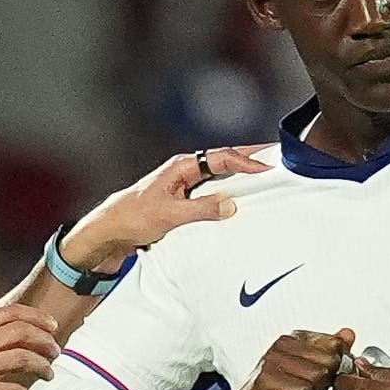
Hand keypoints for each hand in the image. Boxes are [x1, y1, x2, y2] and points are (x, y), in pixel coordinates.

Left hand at [61, 146, 272, 270]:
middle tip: (277, 159)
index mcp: (181, 166)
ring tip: (266, 178)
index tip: (268, 168)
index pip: (221, 158)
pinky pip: (213, 193)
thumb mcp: (171, 215)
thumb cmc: (133, 217)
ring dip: (241, 177)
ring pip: (219, 177)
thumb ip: (202, 210)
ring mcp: (185, 185)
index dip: (246, 161)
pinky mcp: (184, 200)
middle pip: (224, 162)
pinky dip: (229, 193)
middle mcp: (185, 172)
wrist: (112, 232)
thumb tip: (231, 206)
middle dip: (250, 160)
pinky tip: (241, 201)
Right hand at [223, 330, 352, 389]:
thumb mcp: (312, 375)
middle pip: (329, 361)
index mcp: (294, 339)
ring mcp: (273, 361)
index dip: (335, 367)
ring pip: (317, 376)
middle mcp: (282, 345)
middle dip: (324, 384)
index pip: (334, 344)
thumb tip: (348, 334)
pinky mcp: (267, 379)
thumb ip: (331, 353)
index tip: (321, 378)